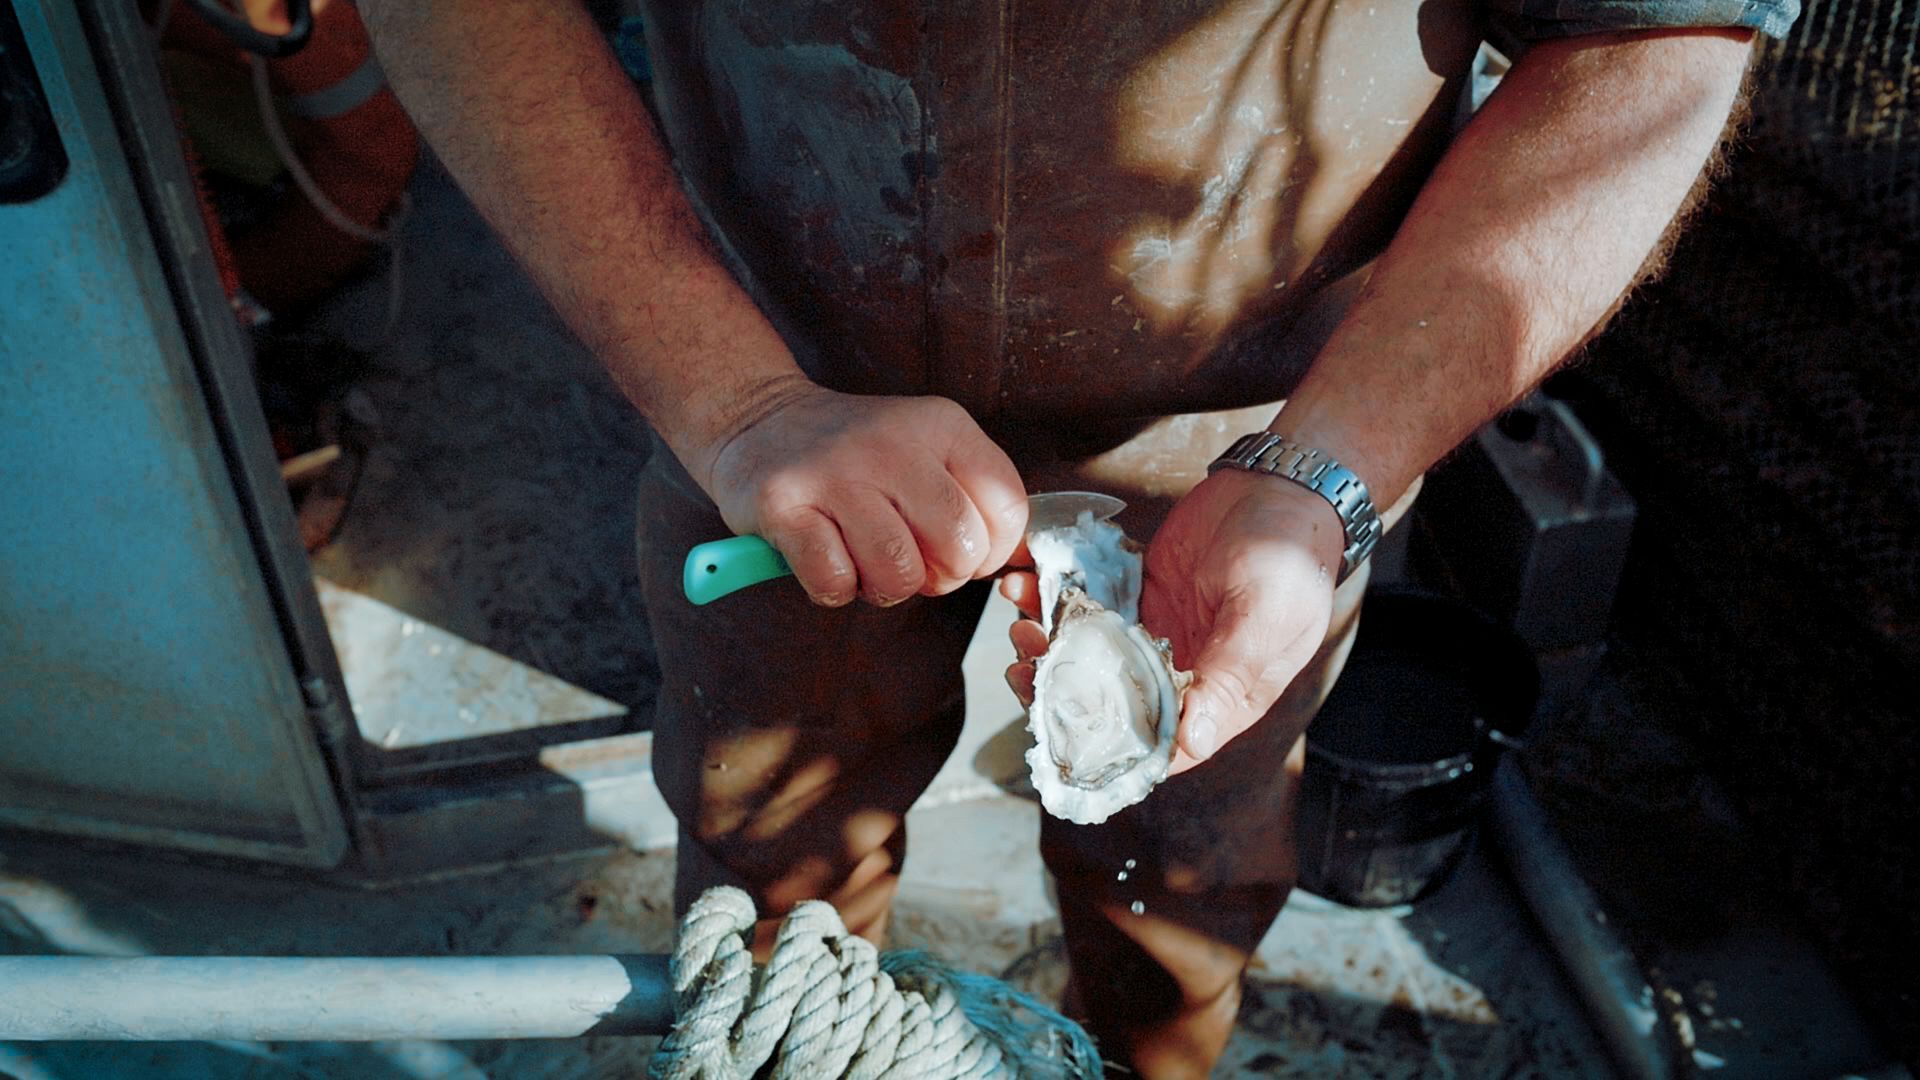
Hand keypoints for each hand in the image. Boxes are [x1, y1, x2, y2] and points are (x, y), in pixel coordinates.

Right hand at [694, 377, 1027, 606]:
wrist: (761, 423)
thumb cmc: (856, 457)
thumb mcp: (927, 452)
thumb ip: (973, 498)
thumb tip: (1012, 562)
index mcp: (942, 425)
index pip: (1007, 507)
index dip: (991, 551)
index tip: (958, 549)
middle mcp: (892, 442)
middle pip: (958, 545)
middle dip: (941, 577)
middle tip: (911, 563)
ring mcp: (835, 472)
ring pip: (898, 572)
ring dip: (884, 588)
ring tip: (864, 560)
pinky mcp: (783, 505)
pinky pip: (835, 582)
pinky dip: (835, 588)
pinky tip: (825, 558)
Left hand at [1002, 469, 1343, 772]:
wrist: (1281, 488)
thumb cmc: (1291, 560)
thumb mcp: (1265, 619)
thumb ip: (1226, 678)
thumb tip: (1191, 743)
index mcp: (1219, 698)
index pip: (1158, 746)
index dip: (1106, 747)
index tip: (1058, 729)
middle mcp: (1181, 672)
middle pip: (1109, 702)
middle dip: (1057, 690)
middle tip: (1022, 663)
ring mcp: (1155, 631)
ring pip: (1089, 652)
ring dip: (1048, 639)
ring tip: (1020, 615)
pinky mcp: (1137, 591)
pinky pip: (1089, 602)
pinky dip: (1056, 593)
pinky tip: (1027, 577)